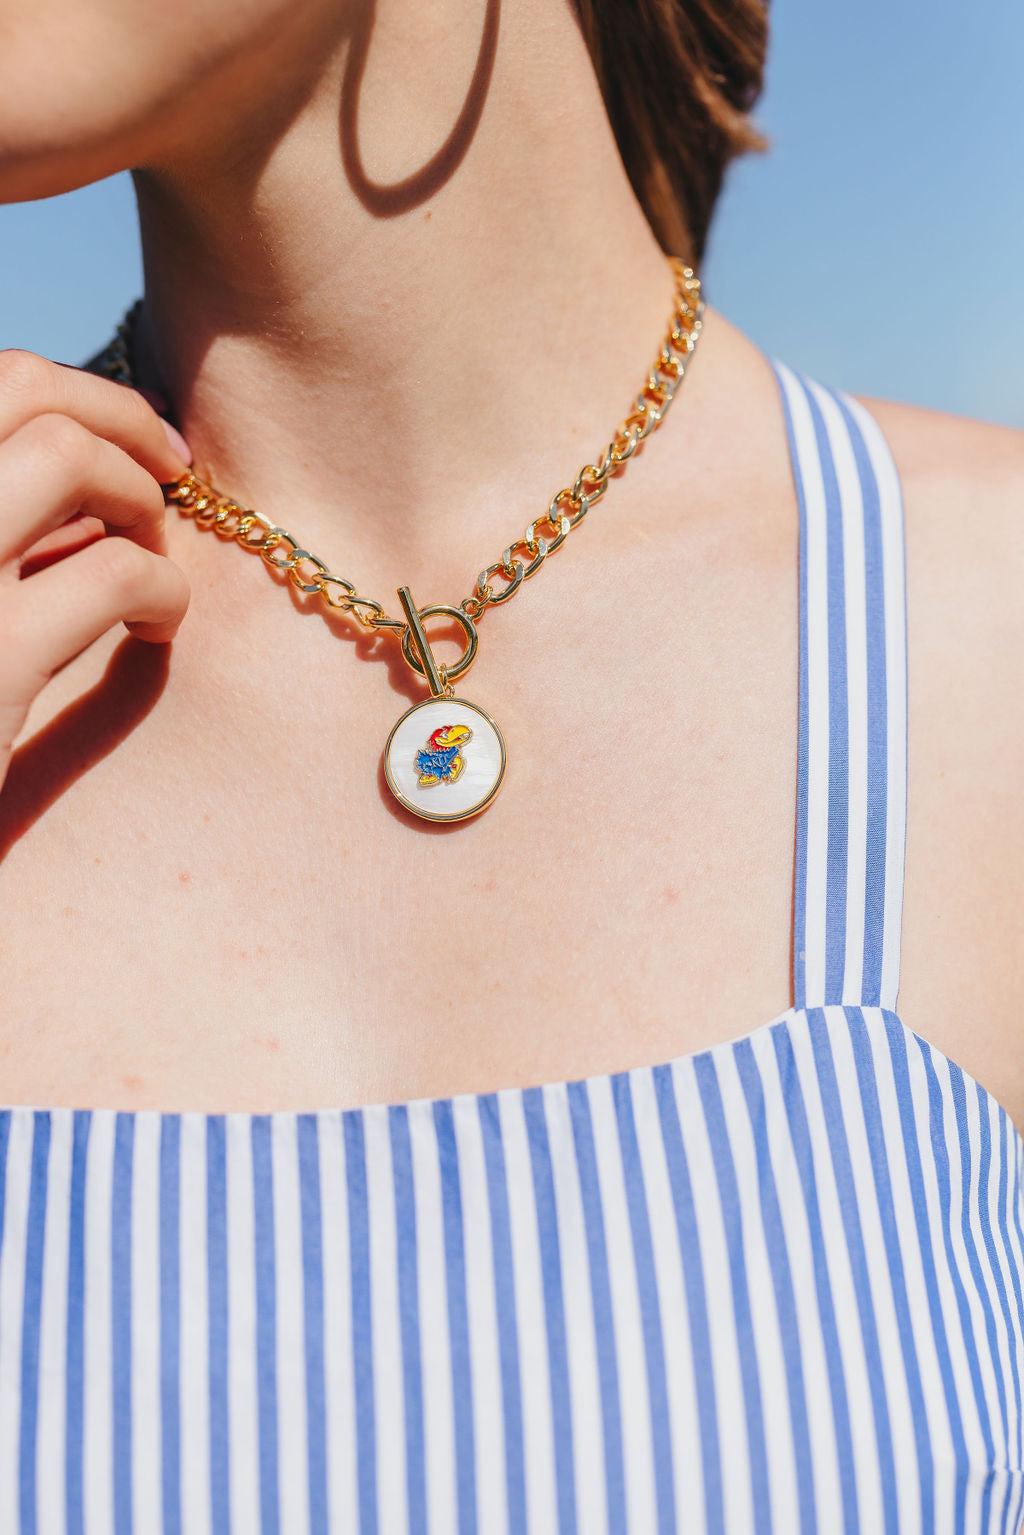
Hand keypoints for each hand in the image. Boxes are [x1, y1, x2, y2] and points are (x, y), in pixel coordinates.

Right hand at [0, 349, 191, 792]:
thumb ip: (6, 523)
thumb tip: (97, 461)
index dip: (83, 398)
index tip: (143, 445)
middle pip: (24, 387)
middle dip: (123, 419)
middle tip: (175, 475)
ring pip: (67, 456)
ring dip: (139, 496)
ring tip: (152, 557)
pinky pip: (112, 574)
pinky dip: (162, 591)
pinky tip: (153, 631)